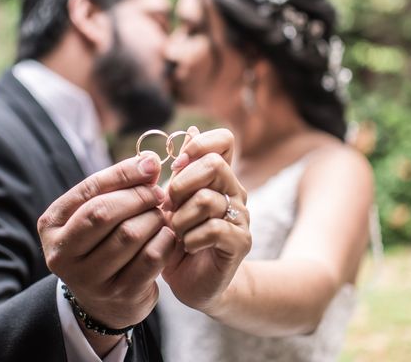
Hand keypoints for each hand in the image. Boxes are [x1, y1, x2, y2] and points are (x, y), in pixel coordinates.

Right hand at [38, 152, 176, 331]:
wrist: (104, 301)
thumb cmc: (100, 243)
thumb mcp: (97, 213)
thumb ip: (118, 186)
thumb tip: (150, 161)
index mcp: (51, 224)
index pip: (89, 189)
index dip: (124, 173)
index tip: (151, 164)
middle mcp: (62, 254)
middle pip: (105, 212)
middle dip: (138, 196)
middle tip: (158, 193)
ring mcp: (89, 278)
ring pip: (130, 234)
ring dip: (154, 218)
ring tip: (160, 215)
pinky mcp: (119, 293)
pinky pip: (151, 257)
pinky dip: (165, 240)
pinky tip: (167, 235)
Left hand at [162, 127, 250, 315]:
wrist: (192, 281)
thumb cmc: (178, 237)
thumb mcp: (172, 201)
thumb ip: (181, 170)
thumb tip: (189, 129)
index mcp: (218, 177)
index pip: (224, 140)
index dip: (200, 144)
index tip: (177, 165)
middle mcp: (234, 191)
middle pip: (214, 164)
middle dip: (181, 184)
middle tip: (170, 206)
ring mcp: (241, 217)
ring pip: (207, 199)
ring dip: (181, 218)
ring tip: (177, 232)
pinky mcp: (240, 242)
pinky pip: (213, 228)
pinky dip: (191, 238)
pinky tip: (188, 246)